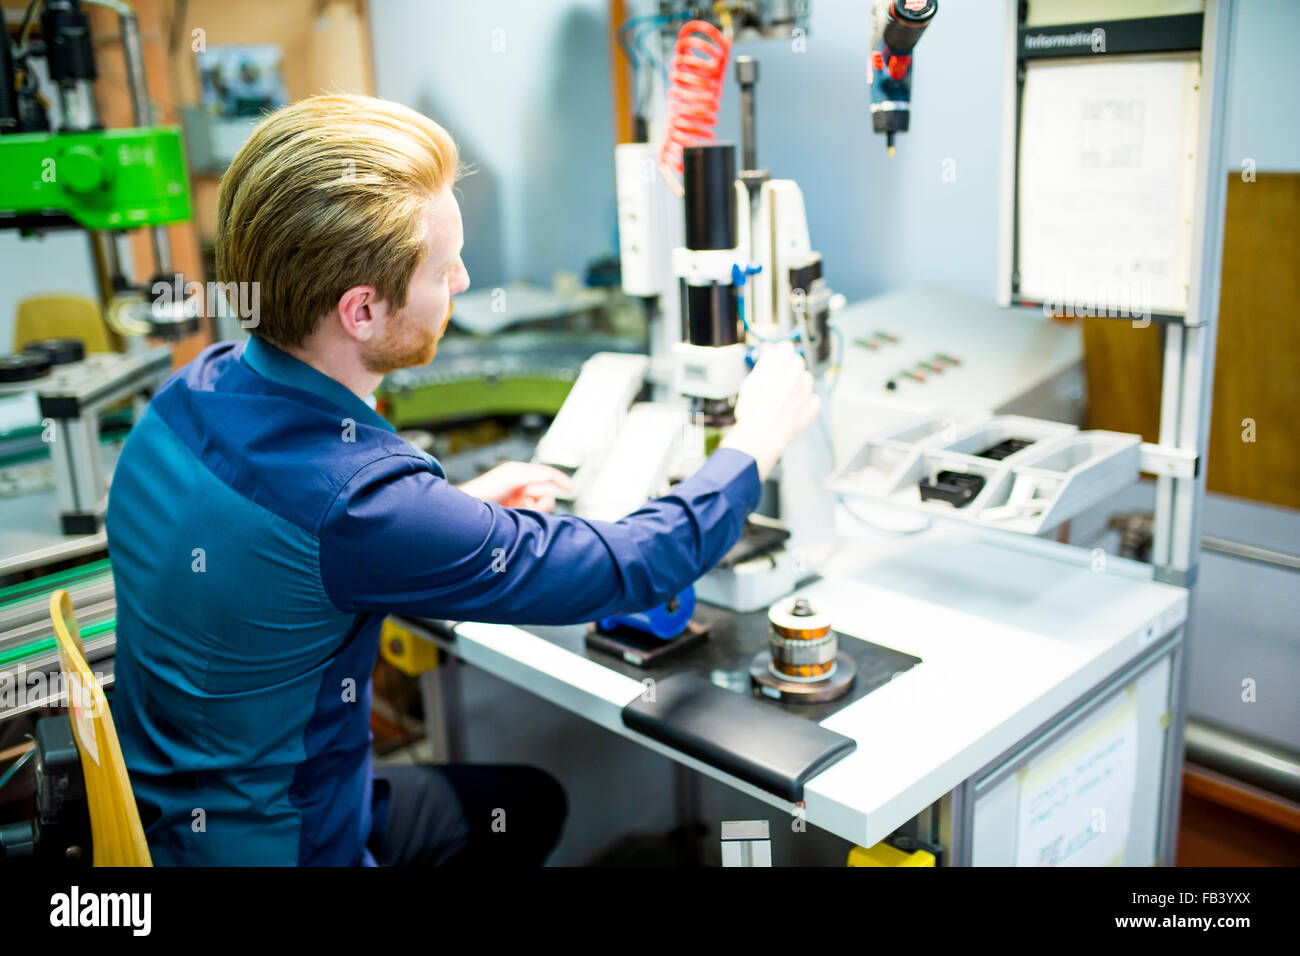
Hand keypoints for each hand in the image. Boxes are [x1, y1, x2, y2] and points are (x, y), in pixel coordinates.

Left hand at [457, 461, 572, 511]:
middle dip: (542, 503)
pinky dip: (530, 520)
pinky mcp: (516, 519)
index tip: (570, 488)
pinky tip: (516, 519)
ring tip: (519, 514)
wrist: (468, 512)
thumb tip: (553, 476)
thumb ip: (535, 474)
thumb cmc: (485, 489)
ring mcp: (518, 505)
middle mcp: (521, 489)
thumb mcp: (513, 475)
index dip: (560, 480)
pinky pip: (534, 520)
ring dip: (535, 513)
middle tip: (528, 505)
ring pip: (541, 510)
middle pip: (546, 496)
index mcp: (520, 475)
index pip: (547, 475)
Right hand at [720, 340, 820, 479]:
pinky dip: (807, 402)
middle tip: (779, 380)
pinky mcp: (813, 406)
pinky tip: (795, 409)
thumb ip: (763, 363)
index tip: (778, 358)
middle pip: (798, 361)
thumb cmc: (751, 412)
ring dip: (799, 384)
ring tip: (786, 398)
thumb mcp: (749, 383)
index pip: (786, 347)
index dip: (781, 353)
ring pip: (807, 378)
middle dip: (789, 368)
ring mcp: (806, 390)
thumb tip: (769, 350)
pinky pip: (814, 398)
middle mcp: (794, 375)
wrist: (761, 436)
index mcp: (778, 367)